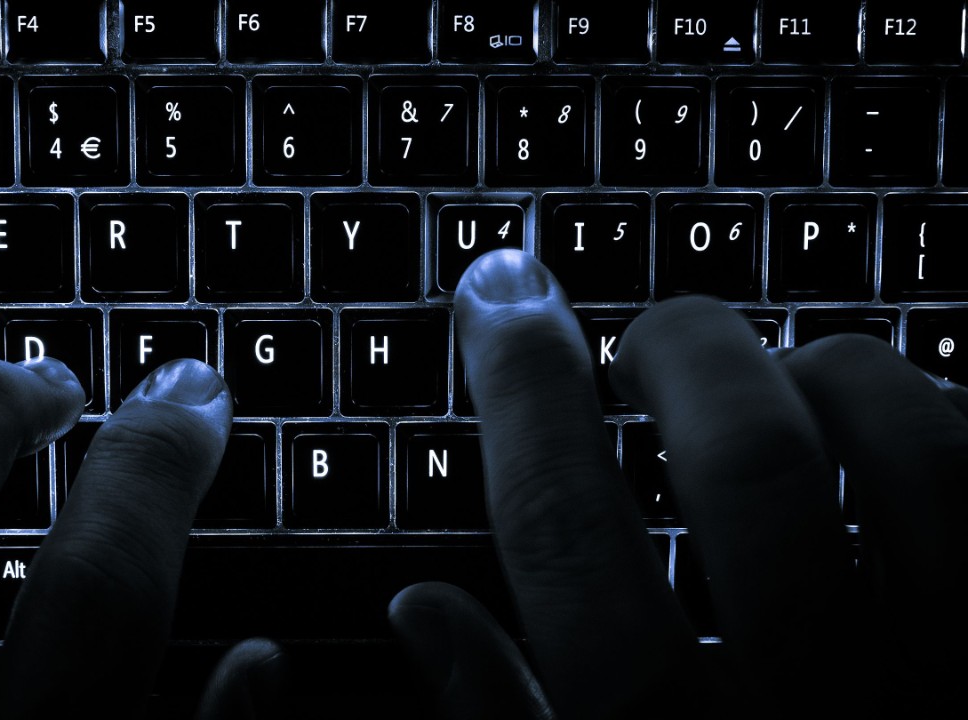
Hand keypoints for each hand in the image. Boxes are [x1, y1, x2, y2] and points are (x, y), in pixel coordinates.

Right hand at [390, 250, 966, 718]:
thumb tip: (421, 611)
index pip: (567, 531)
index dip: (522, 387)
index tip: (498, 294)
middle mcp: (818, 714)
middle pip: (746, 459)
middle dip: (681, 347)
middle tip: (649, 334)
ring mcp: (948, 679)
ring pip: (903, 444)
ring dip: (823, 369)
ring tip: (784, 374)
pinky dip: (943, 415)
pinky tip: (896, 428)